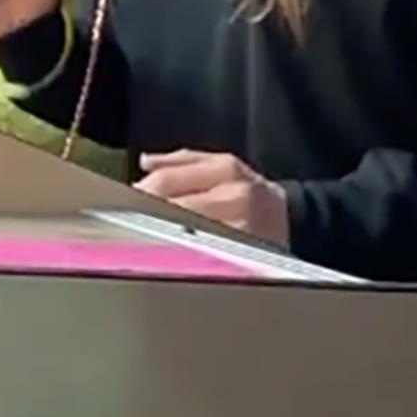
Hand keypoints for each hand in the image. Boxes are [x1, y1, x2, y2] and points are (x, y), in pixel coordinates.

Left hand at [136, 150, 289, 245]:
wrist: (293, 219)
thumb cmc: (250, 190)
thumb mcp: (222, 164)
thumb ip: (181, 161)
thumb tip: (144, 163)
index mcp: (225, 170)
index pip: (167, 182)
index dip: (140, 193)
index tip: (123, 202)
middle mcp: (234, 197)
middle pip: (171, 209)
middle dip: (145, 216)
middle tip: (125, 223)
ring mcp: (238, 229)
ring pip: (183, 234)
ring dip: (159, 235)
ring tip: (144, 238)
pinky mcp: (242, 255)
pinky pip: (201, 255)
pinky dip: (181, 253)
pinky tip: (170, 253)